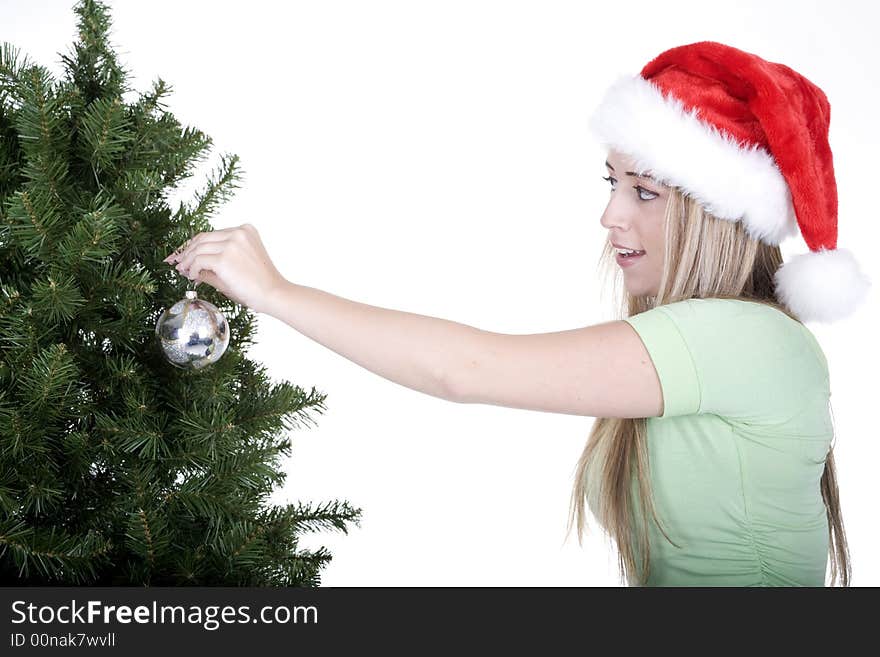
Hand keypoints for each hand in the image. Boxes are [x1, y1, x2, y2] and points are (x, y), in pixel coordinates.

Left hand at [163, 223, 286, 314]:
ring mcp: (232, 244)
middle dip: (186, 251)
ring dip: (187, 261)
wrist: (273, 294)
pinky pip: (199, 261)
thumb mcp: (236, 267)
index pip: (211, 234)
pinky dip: (192, 269)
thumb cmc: (258, 284)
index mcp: (245, 230)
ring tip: (183, 272)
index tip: (182, 254)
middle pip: (202, 238)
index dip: (194, 244)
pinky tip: (193, 276)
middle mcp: (238, 232)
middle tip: (177, 263)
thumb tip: (189, 265)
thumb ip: (214, 262)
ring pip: (198, 249)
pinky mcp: (224, 258)